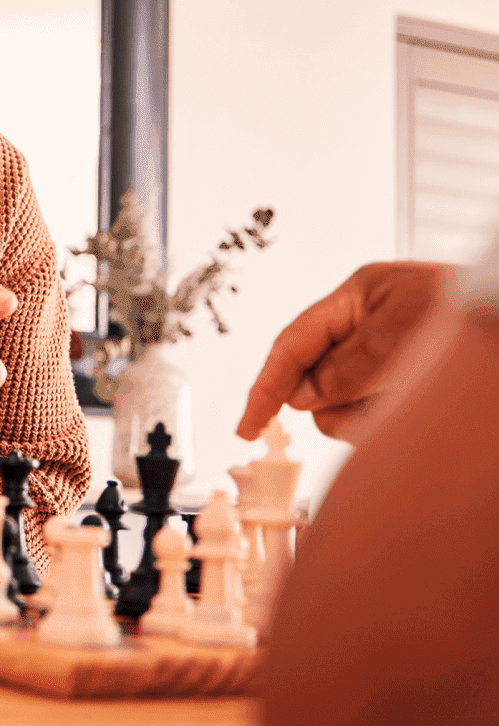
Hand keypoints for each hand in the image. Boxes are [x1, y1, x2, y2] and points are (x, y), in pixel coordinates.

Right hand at [238, 262, 450, 441]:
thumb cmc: (476, 307)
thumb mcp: (402, 332)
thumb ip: (347, 367)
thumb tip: (304, 397)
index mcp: (358, 298)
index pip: (292, 346)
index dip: (266, 387)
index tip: (248, 427)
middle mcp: (368, 326)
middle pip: (319, 383)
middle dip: (339, 405)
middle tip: (380, 407)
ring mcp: (389, 354)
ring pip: (350, 404)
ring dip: (374, 415)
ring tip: (415, 402)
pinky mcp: (412, 380)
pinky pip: (380, 413)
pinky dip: (393, 418)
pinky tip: (421, 406)